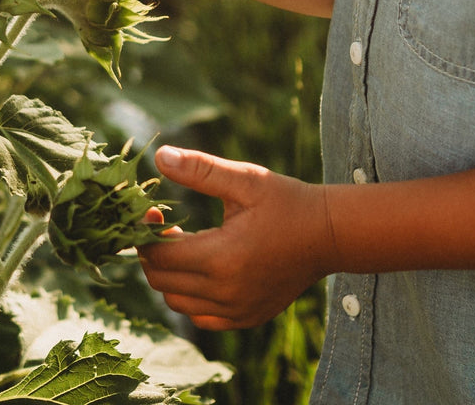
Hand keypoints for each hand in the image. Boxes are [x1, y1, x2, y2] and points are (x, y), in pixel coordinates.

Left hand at [138, 146, 333, 329]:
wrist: (328, 235)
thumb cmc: (286, 201)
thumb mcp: (245, 179)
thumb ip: (200, 169)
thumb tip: (161, 156)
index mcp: (221, 257)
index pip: (159, 257)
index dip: (146, 234)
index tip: (153, 212)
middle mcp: (225, 292)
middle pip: (161, 282)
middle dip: (153, 253)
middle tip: (164, 226)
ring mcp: (236, 310)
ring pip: (177, 304)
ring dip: (169, 276)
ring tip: (183, 244)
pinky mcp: (246, 317)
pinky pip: (201, 317)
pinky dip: (190, 298)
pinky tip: (201, 269)